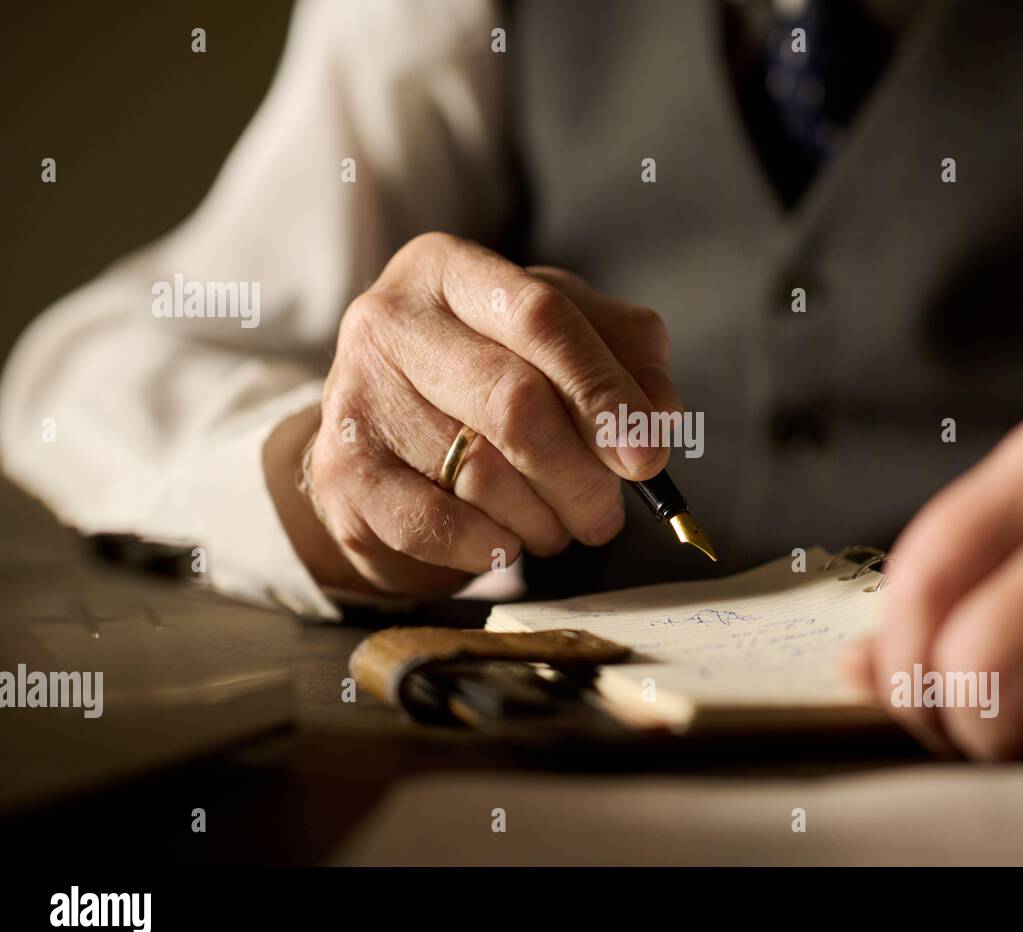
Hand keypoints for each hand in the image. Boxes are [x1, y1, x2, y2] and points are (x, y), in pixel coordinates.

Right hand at [266, 232, 678, 596]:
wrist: (379, 432)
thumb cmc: (485, 375)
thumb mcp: (560, 340)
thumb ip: (624, 357)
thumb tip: (657, 416)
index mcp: (451, 270)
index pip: (541, 316)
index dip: (603, 390)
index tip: (647, 455)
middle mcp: (390, 319)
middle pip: (513, 402)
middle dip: (580, 475)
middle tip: (606, 515)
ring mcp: (354, 394)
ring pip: (479, 474)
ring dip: (541, 518)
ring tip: (557, 524)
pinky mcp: (339, 471)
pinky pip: (434, 525)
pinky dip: (487, 545)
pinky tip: (505, 541)